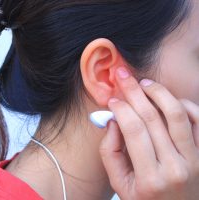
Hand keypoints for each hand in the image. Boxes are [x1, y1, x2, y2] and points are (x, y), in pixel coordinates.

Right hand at [99, 67, 198, 199]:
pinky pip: (198, 120)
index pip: (134, 131)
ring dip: (159, 92)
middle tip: (123, 76)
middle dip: (134, 92)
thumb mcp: (119, 183)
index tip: (112, 100)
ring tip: (145, 83)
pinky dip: (185, 104)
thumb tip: (113, 120)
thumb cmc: (144, 198)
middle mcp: (176, 168)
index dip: (121, 109)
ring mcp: (195, 159)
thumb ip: (110, 152)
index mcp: (150, 178)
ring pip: (177, 114)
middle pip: (153, 118)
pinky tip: (168, 99)